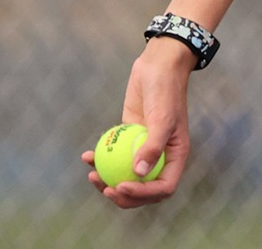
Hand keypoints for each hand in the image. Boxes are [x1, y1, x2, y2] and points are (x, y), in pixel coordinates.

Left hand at [81, 39, 195, 207]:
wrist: (157, 67)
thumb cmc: (165, 90)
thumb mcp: (162, 117)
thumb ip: (152, 146)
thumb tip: (137, 173)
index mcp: (174, 157)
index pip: (162, 187)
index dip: (142, 194)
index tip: (120, 186)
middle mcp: (160, 157)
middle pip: (142, 187)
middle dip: (123, 194)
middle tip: (104, 189)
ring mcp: (143, 148)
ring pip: (126, 174)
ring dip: (108, 179)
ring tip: (92, 176)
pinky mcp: (128, 137)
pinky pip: (114, 154)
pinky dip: (101, 157)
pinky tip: (86, 156)